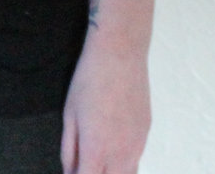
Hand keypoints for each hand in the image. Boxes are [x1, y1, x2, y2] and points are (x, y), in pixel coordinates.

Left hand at [60, 41, 151, 173]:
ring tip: (98, 158)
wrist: (120, 53)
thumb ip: (68, 149)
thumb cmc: (90, 79)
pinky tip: (112, 145)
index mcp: (97, 149)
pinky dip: (124, 161)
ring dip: (112, 172)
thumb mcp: (70, 113)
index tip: (72, 173)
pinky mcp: (146, 133)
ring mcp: (138, 144)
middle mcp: (121, 153)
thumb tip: (69, 170)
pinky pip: (136, 158)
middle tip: (84, 164)